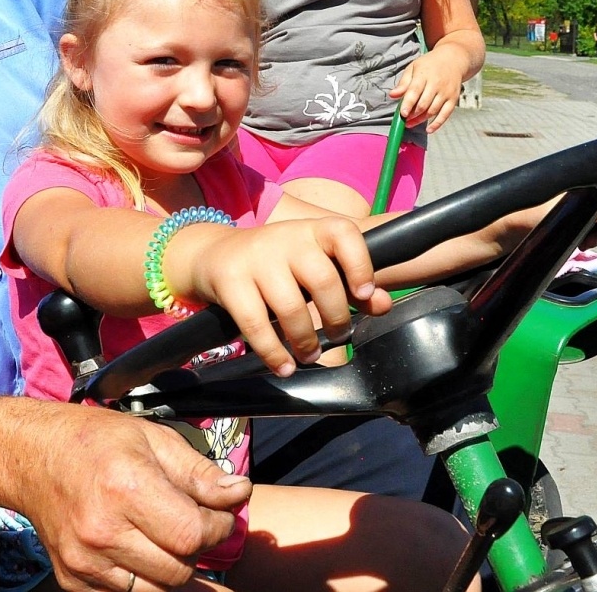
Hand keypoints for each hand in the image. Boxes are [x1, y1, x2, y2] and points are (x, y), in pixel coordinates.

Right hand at [19, 407, 250, 591]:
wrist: (30, 456)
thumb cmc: (93, 441)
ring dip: (173, 569)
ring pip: (158, 591)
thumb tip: (240, 493)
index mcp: (125, 488)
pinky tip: (140, 549)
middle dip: (197, 550)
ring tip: (166, 537)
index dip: (219, 527)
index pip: (193, 535)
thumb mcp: (153, 439)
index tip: (218, 514)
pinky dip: (143, 579)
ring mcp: (84, 561)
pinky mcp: (73, 579)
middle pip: (179, 570)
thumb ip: (200, 473)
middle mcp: (102, 530)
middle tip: (191, 523)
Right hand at [166, 217, 392, 374]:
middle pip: (322, 279)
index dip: (360, 265)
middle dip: (337, 318)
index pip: (344, 234)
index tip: (363, 295)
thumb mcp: (312, 264)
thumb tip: (383, 304)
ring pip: (290, 306)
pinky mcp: (230, 281)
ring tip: (310, 354)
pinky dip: (273, 352)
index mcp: (312, 230)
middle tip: (339, 336)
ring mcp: (256, 258)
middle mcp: (286, 238)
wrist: (213, 253)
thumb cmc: (276, 264)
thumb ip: (351, 283)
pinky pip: (256, 324)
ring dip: (306, 341)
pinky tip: (284, 366)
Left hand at [388, 50, 467, 132]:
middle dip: (413, 114)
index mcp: (424, 74)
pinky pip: (445, 114)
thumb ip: (403, 83)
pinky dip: (437, 124)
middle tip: (404, 119)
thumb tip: (392, 95)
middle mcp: (437, 84)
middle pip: (424, 103)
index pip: (415, 91)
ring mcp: (446, 92)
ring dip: (421, 120)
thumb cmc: (429, 65)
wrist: (453, 59)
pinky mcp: (453, 99)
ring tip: (410, 123)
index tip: (402, 113)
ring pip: (433, 110)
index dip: (408, 103)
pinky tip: (429, 130)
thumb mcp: (414, 68)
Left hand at [480, 198, 596, 255]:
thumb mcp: (551, 212)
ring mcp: (580, 212)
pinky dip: (595, 240)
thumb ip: (585, 211)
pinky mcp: (576, 228)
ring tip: (588, 240)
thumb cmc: (519, 215)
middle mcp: (583, 195)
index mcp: (580, 182)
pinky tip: (582, 245)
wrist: (499, 238)